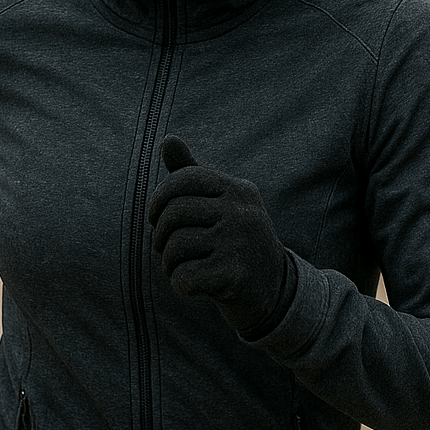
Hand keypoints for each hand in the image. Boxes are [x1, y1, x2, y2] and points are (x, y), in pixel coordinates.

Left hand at [148, 137, 288, 333]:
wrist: (273, 291)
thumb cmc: (236, 242)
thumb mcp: (221, 204)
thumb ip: (192, 174)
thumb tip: (168, 138)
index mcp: (238, 189)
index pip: (183, 180)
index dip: (158, 199)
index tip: (155, 218)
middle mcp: (242, 212)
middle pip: (173, 214)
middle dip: (160, 235)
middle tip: (165, 249)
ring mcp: (240, 243)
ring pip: (175, 246)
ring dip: (169, 263)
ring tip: (181, 268)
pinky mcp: (234, 276)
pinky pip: (184, 276)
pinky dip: (180, 285)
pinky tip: (194, 286)